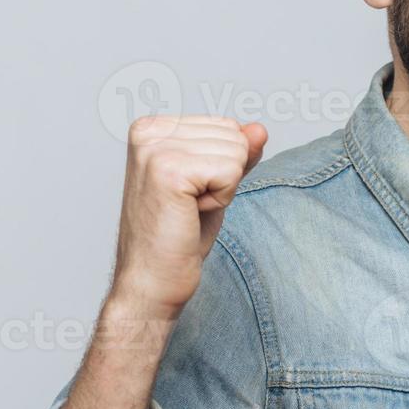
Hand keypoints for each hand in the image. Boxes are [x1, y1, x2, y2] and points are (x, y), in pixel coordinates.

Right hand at [109, 115, 267, 317]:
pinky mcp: (168, 170)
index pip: (227, 126)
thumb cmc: (178, 237)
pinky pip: (231, 172)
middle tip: (188, 206)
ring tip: (187, 210)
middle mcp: (148, 131)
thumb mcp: (214, 184)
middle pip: (234, 136)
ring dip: (221, 190)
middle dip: (224, 177)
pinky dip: (220, 200)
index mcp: (152, 127)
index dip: (221, 167)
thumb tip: (260, 129)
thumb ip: (237, 152)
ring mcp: (155, 149)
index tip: (189, 194)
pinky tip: (190, 214)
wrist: (150, 282)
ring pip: (236, 153)